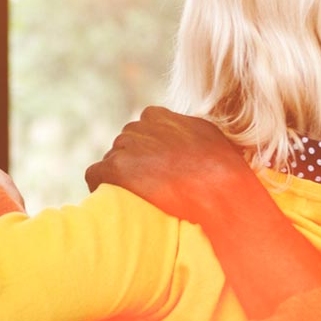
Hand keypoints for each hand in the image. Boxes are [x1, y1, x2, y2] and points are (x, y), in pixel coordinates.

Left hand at [84, 106, 254, 222]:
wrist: (221, 195)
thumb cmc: (226, 177)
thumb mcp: (216, 144)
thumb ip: (196, 139)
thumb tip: (199, 150)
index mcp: (164, 117)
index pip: (143, 130)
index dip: (148, 153)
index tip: (157, 172)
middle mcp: (143, 125)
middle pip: (125, 145)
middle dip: (134, 165)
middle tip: (149, 190)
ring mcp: (128, 145)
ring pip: (111, 161)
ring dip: (120, 179)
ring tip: (140, 200)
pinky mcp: (116, 166)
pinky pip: (95, 175)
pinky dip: (101, 188)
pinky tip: (116, 202)